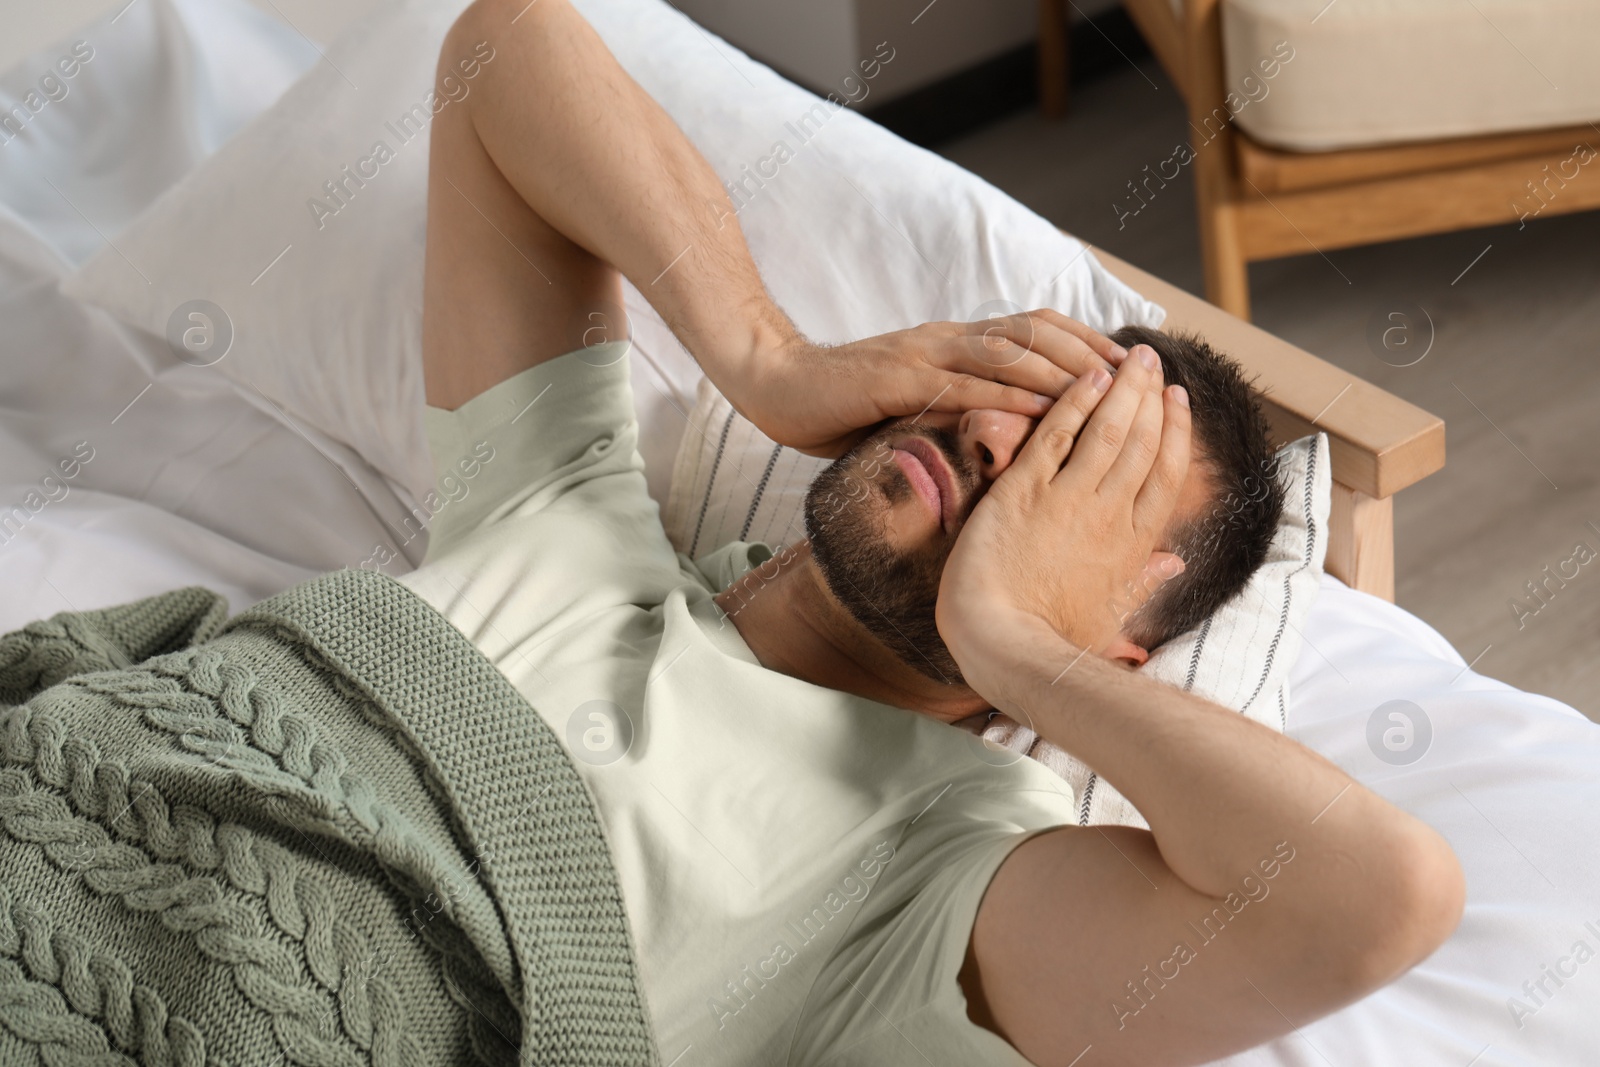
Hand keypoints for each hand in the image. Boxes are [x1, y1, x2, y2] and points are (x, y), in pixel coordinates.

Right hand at [729, 310, 1127, 457]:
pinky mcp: (895, 378)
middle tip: (1137, 379)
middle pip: (1035, 331)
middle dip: (1090, 351)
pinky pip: (961, 385)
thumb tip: (1009, 436)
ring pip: (1007, 351)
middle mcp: (948, 340)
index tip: (1131, 371)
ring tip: (1106, 394)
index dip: (1086, 344)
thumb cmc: (845, 406)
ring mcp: (922, 355)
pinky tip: (1040, 416)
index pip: (1035, 330)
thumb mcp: (913, 405)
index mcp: (956, 344)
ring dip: (1060, 371)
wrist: (776, 387)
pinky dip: (1007, 398)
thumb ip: (957, 408)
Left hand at [934, 344, 1191, 705]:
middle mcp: (1108, 514)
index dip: (1175, 432)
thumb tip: (1175, 564)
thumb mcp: (1113, 616)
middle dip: (1150, 396)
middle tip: (1153, 361)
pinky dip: (1073, 403)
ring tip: (1130, 356)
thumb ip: (1144, 582)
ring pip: (1106, 431)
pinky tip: (1085, 378)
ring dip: (1122, 389)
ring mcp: (1067, 499)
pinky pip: (1054, 436)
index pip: (1165, 475)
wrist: (1002, 641)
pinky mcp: (1023, 491)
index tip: (1177, 401)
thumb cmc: (1054, 639)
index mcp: (1133, 544)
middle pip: (1140, 442)